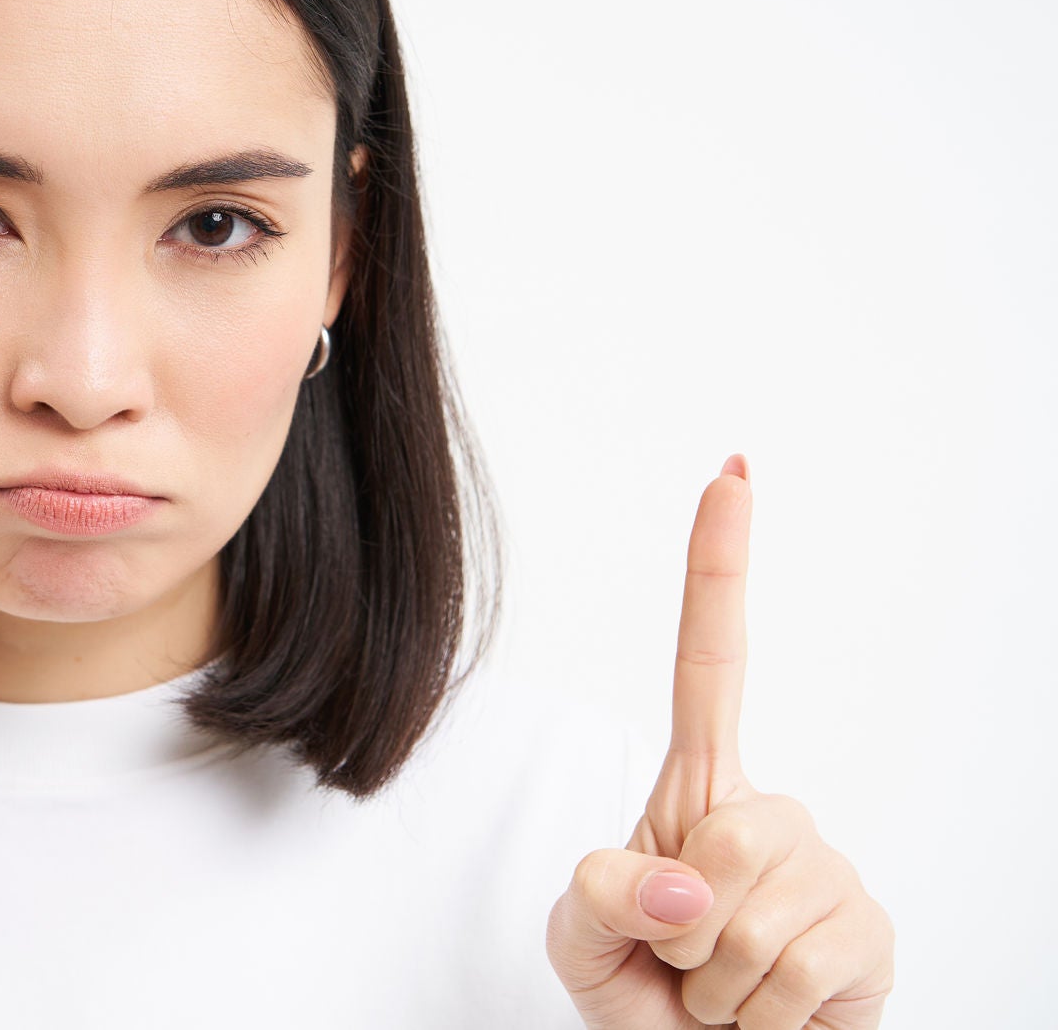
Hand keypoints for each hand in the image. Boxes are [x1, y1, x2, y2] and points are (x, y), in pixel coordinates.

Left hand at [545, 456, 894, 1027]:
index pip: (711, 664)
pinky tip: (767, 1014)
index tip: (731, 474)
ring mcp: (827, 867)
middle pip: (727, 833)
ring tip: (719, 990)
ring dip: (716, 977)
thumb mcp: (580, 943)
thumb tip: (683, 884)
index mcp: (695, 792)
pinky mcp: (869, 933)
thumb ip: (595, 900)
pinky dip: (761, 1013)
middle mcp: (771, 814)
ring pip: (754, 911)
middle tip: (682, 958)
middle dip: (680, 922)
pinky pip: (799, 967)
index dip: (720, 569)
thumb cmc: (644, 996)